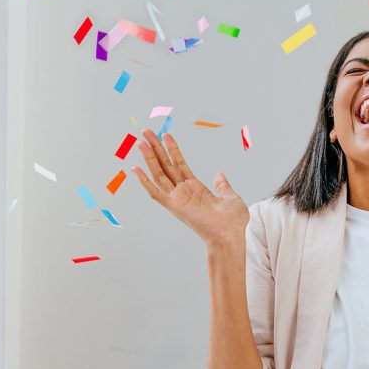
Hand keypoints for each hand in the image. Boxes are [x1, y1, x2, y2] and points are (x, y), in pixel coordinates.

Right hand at [132, 129, 248, 250]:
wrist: (231, 236)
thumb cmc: (233, 223)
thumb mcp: (231, 198)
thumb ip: (223, 186)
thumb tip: (219, 174)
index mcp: (196, 189)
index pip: (180, 164)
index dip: (172, 149)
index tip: (165, 135)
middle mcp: (184, 192)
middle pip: (166, 165)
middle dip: (156, 148)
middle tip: (145, 132)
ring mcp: (178, 199)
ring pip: (159, 173)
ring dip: (149, 157)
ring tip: (141, 141)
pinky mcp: (174, 206)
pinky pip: (156, 193)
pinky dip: (145, 181)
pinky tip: (136, 169)